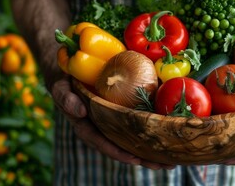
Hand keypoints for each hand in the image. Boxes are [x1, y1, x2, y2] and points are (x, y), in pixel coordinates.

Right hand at [50, 74, 174, 169]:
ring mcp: (115, 122)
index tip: (135, 159)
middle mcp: (104, 129)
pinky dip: (154, 130)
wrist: (74, 70)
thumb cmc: (67, 82)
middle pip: (124, 147)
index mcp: (88, 128)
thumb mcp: (61, 88)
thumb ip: (66, 99)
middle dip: (144, 158)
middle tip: (165, 165)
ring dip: (154, 150)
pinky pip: (139, 123)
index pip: (103, 143)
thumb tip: (79, 111)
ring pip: (134, 139)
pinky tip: (172, 134)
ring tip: (174, 159)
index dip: (119, 152)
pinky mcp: (125, 112)